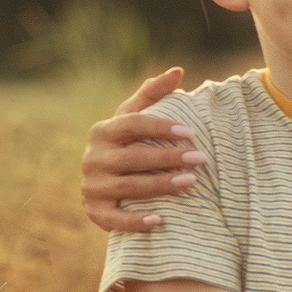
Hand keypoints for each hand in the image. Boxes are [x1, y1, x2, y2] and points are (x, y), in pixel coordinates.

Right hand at [79, 68, 202, 232]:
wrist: (107, 181)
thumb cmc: (131, 142)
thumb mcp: (137, 116)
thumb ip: (154, 93)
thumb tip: (177, 71)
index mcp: (102, 131)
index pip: (131, 124)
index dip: (160, 127)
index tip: (191, 131)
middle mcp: (92, 158)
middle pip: (132, 157)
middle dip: (168, 157)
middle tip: (200, 157)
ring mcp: (91, 186)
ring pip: (128, 187)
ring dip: (160, 185)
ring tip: (191, 181)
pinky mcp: (94, 212)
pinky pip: (114, 220)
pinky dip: (135, 220)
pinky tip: (160, 219)